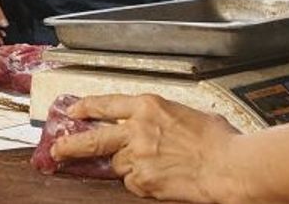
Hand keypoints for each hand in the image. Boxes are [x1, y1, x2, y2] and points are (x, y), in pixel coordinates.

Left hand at [52, 94, 240, 201]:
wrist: (231, 166)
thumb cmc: (221, 141)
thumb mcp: (188, 114)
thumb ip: (165, 119)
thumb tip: (162, 126)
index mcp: (148, 106)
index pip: (105, 104)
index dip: (86, 109)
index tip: (74, 112)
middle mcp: (136, 129)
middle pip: (93, 138)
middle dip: (71, 145)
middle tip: (57, 149)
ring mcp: (137, 156)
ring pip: (118, 165)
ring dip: (128, 167)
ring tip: (152, 166)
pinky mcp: (143, 181)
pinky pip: (133, 183)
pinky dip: (143, 183)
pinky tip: (162, 179)